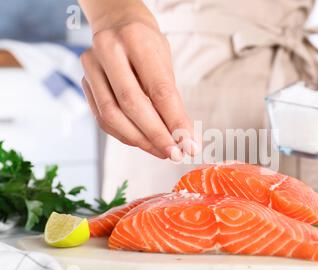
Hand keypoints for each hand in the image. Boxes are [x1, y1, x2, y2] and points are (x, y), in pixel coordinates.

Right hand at [80, 4, 198, 160]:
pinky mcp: (84, 83)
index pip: (159, 89)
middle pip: (131, 104)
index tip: (190, 145)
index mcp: (135, 40)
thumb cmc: (146, 45)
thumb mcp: (165, 63)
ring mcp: (91, 66)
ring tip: (162, 151)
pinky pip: (103, 119)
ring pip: (112, 116)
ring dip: (140, 140)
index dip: (175, 122)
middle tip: (176, 153)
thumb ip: (173, 101)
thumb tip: (187, 139)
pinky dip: (126, 135)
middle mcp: (108, 50)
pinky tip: (143, 141)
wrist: (116, 24)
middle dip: (156, 135)